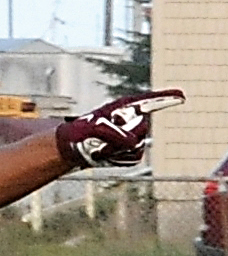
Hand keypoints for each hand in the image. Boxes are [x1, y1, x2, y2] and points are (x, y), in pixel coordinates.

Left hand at [55, 90, 183, 168]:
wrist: (74, 149)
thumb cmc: (80, 132)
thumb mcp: (94, 129)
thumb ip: (114, 133)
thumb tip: (132, 143)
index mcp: (125, 107)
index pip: (150, 101)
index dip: (166, 98)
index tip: (181, 96)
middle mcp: (133, 119)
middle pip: (142, 127)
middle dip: (122, 135)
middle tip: (101, 139)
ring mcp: (135, 135)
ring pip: (137, 145)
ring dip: (117, 150)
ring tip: (101, 148)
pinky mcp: (134, 151)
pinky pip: (134, 158)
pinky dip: (119, 159)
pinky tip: (107, 156)